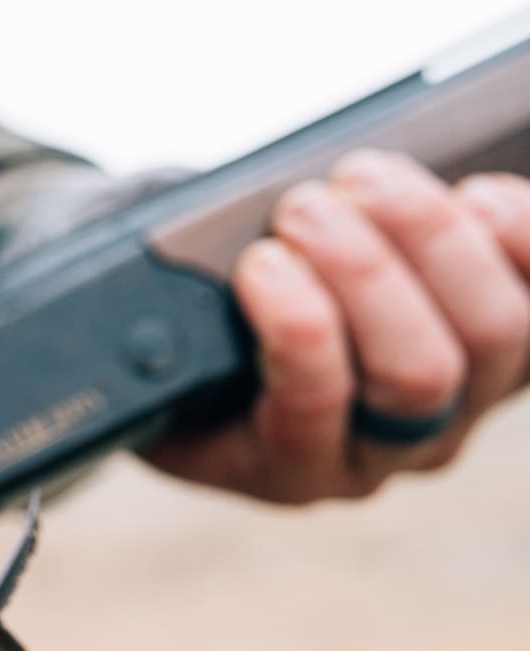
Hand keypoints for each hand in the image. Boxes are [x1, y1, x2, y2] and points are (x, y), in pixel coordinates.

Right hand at [144, 152, 529, 502]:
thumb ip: (166, 356)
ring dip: (433, 237)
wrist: (240, 373)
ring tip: (367, 180)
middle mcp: (387, 454)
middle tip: (306, 204)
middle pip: (419, 372)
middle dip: (365, 269)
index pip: (314, 409)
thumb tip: (168, 306)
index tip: (255, 261)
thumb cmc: (197, 363)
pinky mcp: (508, 358)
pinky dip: (522, 241)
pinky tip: (475, 199)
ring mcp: (461, 409)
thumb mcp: (158, 377)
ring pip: (494, 333)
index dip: (295, 326)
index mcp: (288, 469)